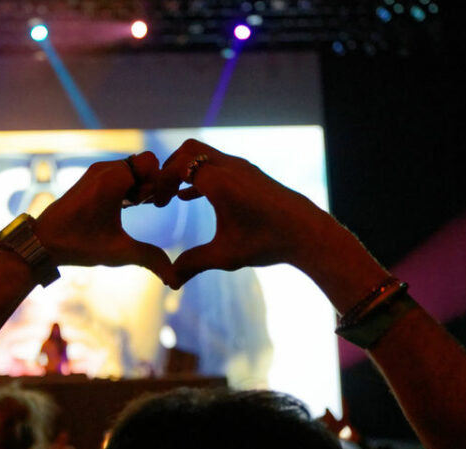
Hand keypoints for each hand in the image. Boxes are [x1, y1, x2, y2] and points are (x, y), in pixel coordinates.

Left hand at [34, 152, 174, 283]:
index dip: (158, 182)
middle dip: (151, 183)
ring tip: (133, 208)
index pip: (151, 162)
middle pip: (144, 163)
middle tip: (145, 206)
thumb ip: (151, 259)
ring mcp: (97, 171)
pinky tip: (125, 207)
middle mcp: (104, 169)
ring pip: (132, 167)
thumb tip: (176, 281)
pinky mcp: (92, 177)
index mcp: (111, 180)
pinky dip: (128, 185)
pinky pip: (120, 172)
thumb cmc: (78, 245)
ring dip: (139, 185)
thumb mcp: (118, 252)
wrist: (43, 241)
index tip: (153, 205)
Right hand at [160, 139, 332, 288]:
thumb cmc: (267, 242)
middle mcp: (230, 168)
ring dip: (185, 172)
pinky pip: (216, 165)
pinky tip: (189, 197)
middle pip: (188, 150)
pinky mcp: (249, 174)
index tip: (158, 204)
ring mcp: (241, 168)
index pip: (178, 166)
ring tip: (173, 198)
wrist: (307, 232)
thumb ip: (193, 263)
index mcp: (220, 182)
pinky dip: (199, 176)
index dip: (161, 182)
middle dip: (169, 169)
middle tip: (161, 194)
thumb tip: (170, 281)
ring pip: (203, 155)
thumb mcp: (226, 256)